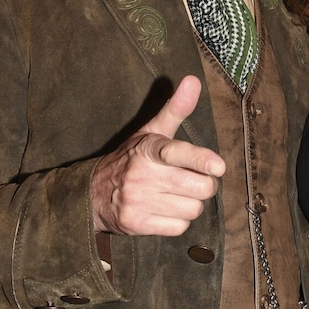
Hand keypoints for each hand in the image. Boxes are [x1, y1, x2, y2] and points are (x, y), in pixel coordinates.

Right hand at [91, 76, 224, 235]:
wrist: (91, 194)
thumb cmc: (131, 159)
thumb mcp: (150, 132)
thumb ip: (176, 109)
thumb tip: (194, 80)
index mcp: (148, 148)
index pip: (176, 153)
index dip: (200, 160)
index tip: (217, 166)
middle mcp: (142, 174)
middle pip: (199, 187)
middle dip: (205, 185)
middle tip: (195, 180)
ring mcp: (138, 200)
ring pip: (192, 209)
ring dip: (191, 204)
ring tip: (177, 195)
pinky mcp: (137, 224)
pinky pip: (179, 227)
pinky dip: (178, 221)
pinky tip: (166, 210)